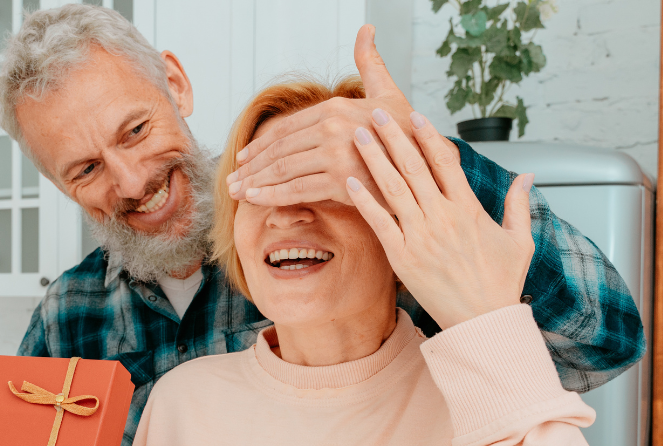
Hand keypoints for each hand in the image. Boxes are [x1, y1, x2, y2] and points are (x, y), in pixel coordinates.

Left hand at [226, 24, 458, 206]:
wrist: (431, 165)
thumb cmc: (406, 132)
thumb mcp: (387, 92)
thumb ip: (370, 63)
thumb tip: (366, 29)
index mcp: (336, 108)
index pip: (286, 128)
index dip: (261, 144)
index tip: (244, 157)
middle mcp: (333, 128)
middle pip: (279, 150)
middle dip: (251, 166)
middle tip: (232, 178)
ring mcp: (336, 154)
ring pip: (283, 170)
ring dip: (255, 182)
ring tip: (237, 192)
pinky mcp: (341, 180)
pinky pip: (297, 190)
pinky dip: (271, 196)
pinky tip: (254, 200)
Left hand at [346, 109, 534, 328]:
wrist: (483, 323)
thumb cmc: (500, 285)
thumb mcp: (520, 241)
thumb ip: (519, 205)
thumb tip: (527, 176)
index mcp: (469, 210)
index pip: (446, 162)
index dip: (429, 136)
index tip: (415, 116)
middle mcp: (443, 218)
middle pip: (414, 167)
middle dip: (394, 137)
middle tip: (377, 113)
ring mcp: (421, 237)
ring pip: (393, 188)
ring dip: (374, 158)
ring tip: (358, 136)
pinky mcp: (402, 257)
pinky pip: (380, 222)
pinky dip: (364, 199)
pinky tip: (349, 180)